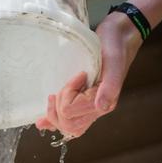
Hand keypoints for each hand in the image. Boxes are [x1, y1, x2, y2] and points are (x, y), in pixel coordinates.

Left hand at [35, 12, 142, 137]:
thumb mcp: (113, 62)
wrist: (119, 36)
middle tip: (63, 85)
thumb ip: (110, 86)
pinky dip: (53, 121)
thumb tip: (101, 107)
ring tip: (54, 96)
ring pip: (67, 126)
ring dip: (55, 113)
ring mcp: (89, 108)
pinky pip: (67, 120)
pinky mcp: (83, 103)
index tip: (78, 75)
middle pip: (67, 125)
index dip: (66, 94)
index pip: (69, 112)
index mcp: (103, 104)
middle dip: (58, 106)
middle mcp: (96, 110)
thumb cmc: (116, 45)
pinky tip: (42, 122)